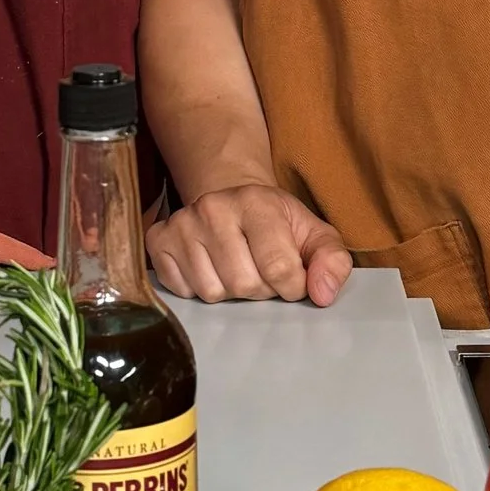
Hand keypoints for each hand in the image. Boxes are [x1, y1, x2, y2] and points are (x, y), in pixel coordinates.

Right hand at [148, 183, 354, 306]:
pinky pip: (183, 290)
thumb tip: (323, 293)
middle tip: (261, 269)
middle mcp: (214, 208)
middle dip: (260, 289)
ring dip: (230, 292)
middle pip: (244, 285)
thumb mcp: (313, 233)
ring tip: (236, 267)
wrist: (230, 196)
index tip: (293, 279)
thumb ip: (331, 261)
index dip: (292, 286)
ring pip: (212, 292)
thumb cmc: (275, 221)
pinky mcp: (158, 240)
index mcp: (257, 202)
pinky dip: (200, 288)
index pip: (279, 268)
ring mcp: (182, 224)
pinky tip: (210, 267)